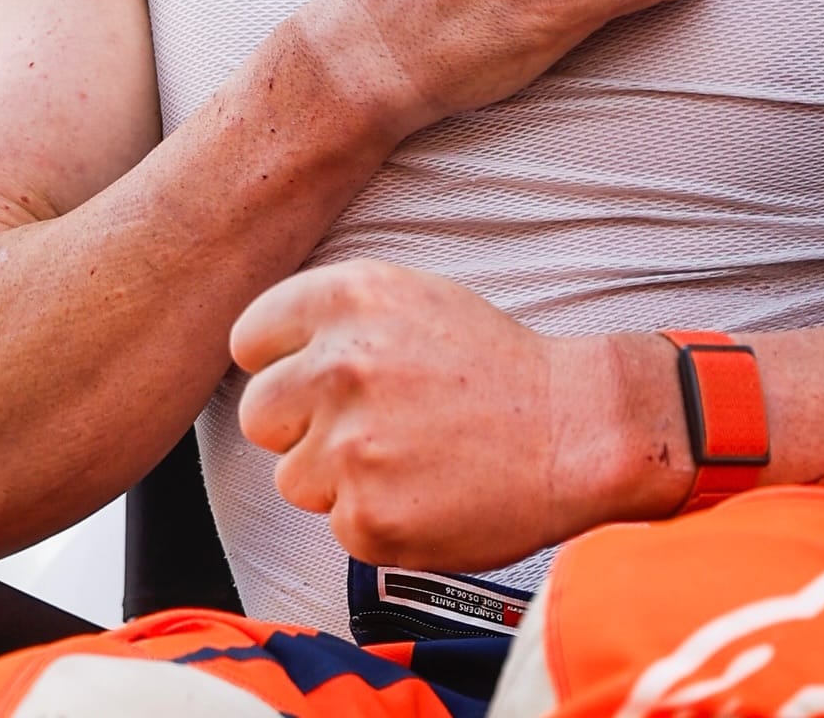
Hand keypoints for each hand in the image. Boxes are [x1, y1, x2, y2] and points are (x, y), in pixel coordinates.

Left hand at [232, 261, 685, 569]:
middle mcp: (340, 365)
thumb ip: (336, 319)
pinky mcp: (366, 517)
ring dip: (337, 477)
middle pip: (258, 414)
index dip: (280, 363)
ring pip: (293, 478)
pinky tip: (424, 490)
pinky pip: (337, 525)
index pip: (250, 339)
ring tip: (407, 456)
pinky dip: (374, 518)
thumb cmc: (497, 367)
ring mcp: (350, 445)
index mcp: (349, 298)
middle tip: (366, 425)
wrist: (573, 430)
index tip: (309, 377)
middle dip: (300, 426)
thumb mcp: (414, 300)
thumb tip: (268, 355)